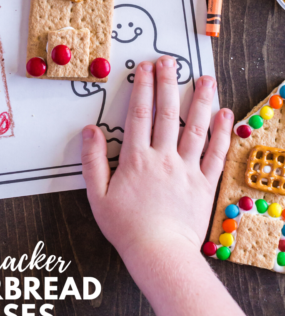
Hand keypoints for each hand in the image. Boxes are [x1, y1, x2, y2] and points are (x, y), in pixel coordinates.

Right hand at [81, 57, 232, 273]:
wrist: (159, 254)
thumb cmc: (126, 228)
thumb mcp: (98, 196)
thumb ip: (92, 161)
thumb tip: (89, 130)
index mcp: (136, 159)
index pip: (140, 114)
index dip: (142, 87)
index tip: (144, 67)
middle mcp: (163, 158)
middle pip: (167, 113)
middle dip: (167, 83)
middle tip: (169, 60)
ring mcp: (186, 169)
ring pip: (196, 128)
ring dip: (201, 100)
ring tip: (205, 78)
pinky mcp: (204, 184)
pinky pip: (215, 154)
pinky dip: (222, 133)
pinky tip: (225, 114)